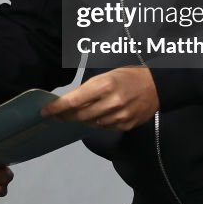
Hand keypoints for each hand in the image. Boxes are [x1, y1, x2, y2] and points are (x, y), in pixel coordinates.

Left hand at [40, 66, 157, 130]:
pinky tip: (95, 117)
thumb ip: (88, 90)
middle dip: (65, 116)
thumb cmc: (127, 76)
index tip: (44, 111)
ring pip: (91, 124)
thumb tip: (69, 102)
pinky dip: (96, 123)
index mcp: (103, 85)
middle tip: (54, 115)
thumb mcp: (106, 76)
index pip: (73, 101)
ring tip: (74, 115)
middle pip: (80, 115)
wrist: (158, 86)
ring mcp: (119, 116)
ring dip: (81, 120)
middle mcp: (110, 102)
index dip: (57, 108)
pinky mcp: (126, 126)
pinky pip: (104, 127)